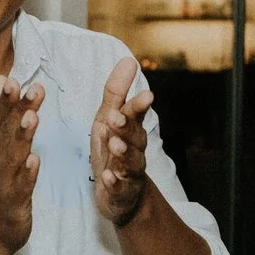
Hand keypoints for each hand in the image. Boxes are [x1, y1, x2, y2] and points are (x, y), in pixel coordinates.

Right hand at [0, 78, 42, 254]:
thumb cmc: (1, 185)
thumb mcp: (1, 146)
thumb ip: (5, 113)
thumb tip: (1, 80)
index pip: (3, 119)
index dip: (8, 100)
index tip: (15, 77)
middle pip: (9, 132)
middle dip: (18, 110)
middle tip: (29, 88)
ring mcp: (5, 181)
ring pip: (14, 155)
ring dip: (22, 136)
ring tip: (32, 118)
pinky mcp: (14, 201)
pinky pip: (21, 186)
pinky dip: (27, 174)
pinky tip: (34, 161)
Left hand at [90, 56, 154, 226]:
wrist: (122, 195)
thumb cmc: (114, 150)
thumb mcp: (109, 119)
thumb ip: (116, 93)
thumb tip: (128, 60)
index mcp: (131, 130)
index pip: (136, 116)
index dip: (139, 107)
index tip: (146, 95)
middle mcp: (134, 150)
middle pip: (134, 138)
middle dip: (126, 127)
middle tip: (116, 116)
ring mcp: (129, 172)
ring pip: (129, 162)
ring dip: (123, 152)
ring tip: (114, 144)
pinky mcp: (120, 192)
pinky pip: (118, 188)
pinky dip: (114, 183)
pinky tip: (107, 177)